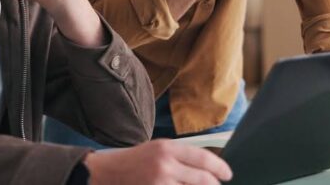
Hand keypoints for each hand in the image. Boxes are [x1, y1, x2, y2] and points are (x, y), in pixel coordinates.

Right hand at [85, 139, 232, 184]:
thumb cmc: (130, 162)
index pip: (203, 158)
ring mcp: (160, 184)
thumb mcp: (156, 150)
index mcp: (167, 148)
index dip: (220, 168)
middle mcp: (165, 165)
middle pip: (204, 180)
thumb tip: (206, 169)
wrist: (103, 175)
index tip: (227, 175)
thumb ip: (180, 158)